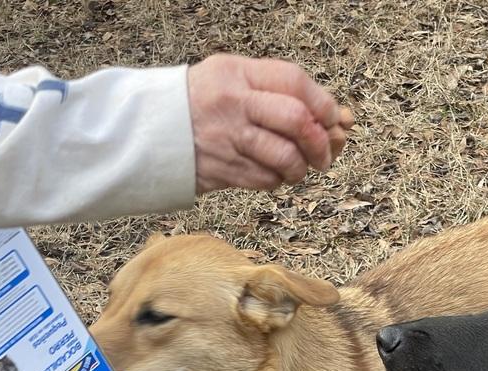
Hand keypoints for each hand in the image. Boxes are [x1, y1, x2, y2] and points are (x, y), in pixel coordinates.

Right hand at [187, 53, 353, 192]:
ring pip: (285, 157)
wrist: (149, 130)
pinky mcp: (222, 170)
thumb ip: (278, 93)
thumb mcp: (233, 79)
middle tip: (324, 153)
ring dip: (300, 168)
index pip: (294, 82)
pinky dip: (278, 180)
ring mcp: (228, 139)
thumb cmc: (202, 103)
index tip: (334, 119)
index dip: (323, 104)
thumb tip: (337, 121)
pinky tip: (273, 174)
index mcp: (238, 73)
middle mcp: (234, 104)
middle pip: (296, 120)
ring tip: (297, 168)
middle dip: (320, 141)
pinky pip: (266, 179)